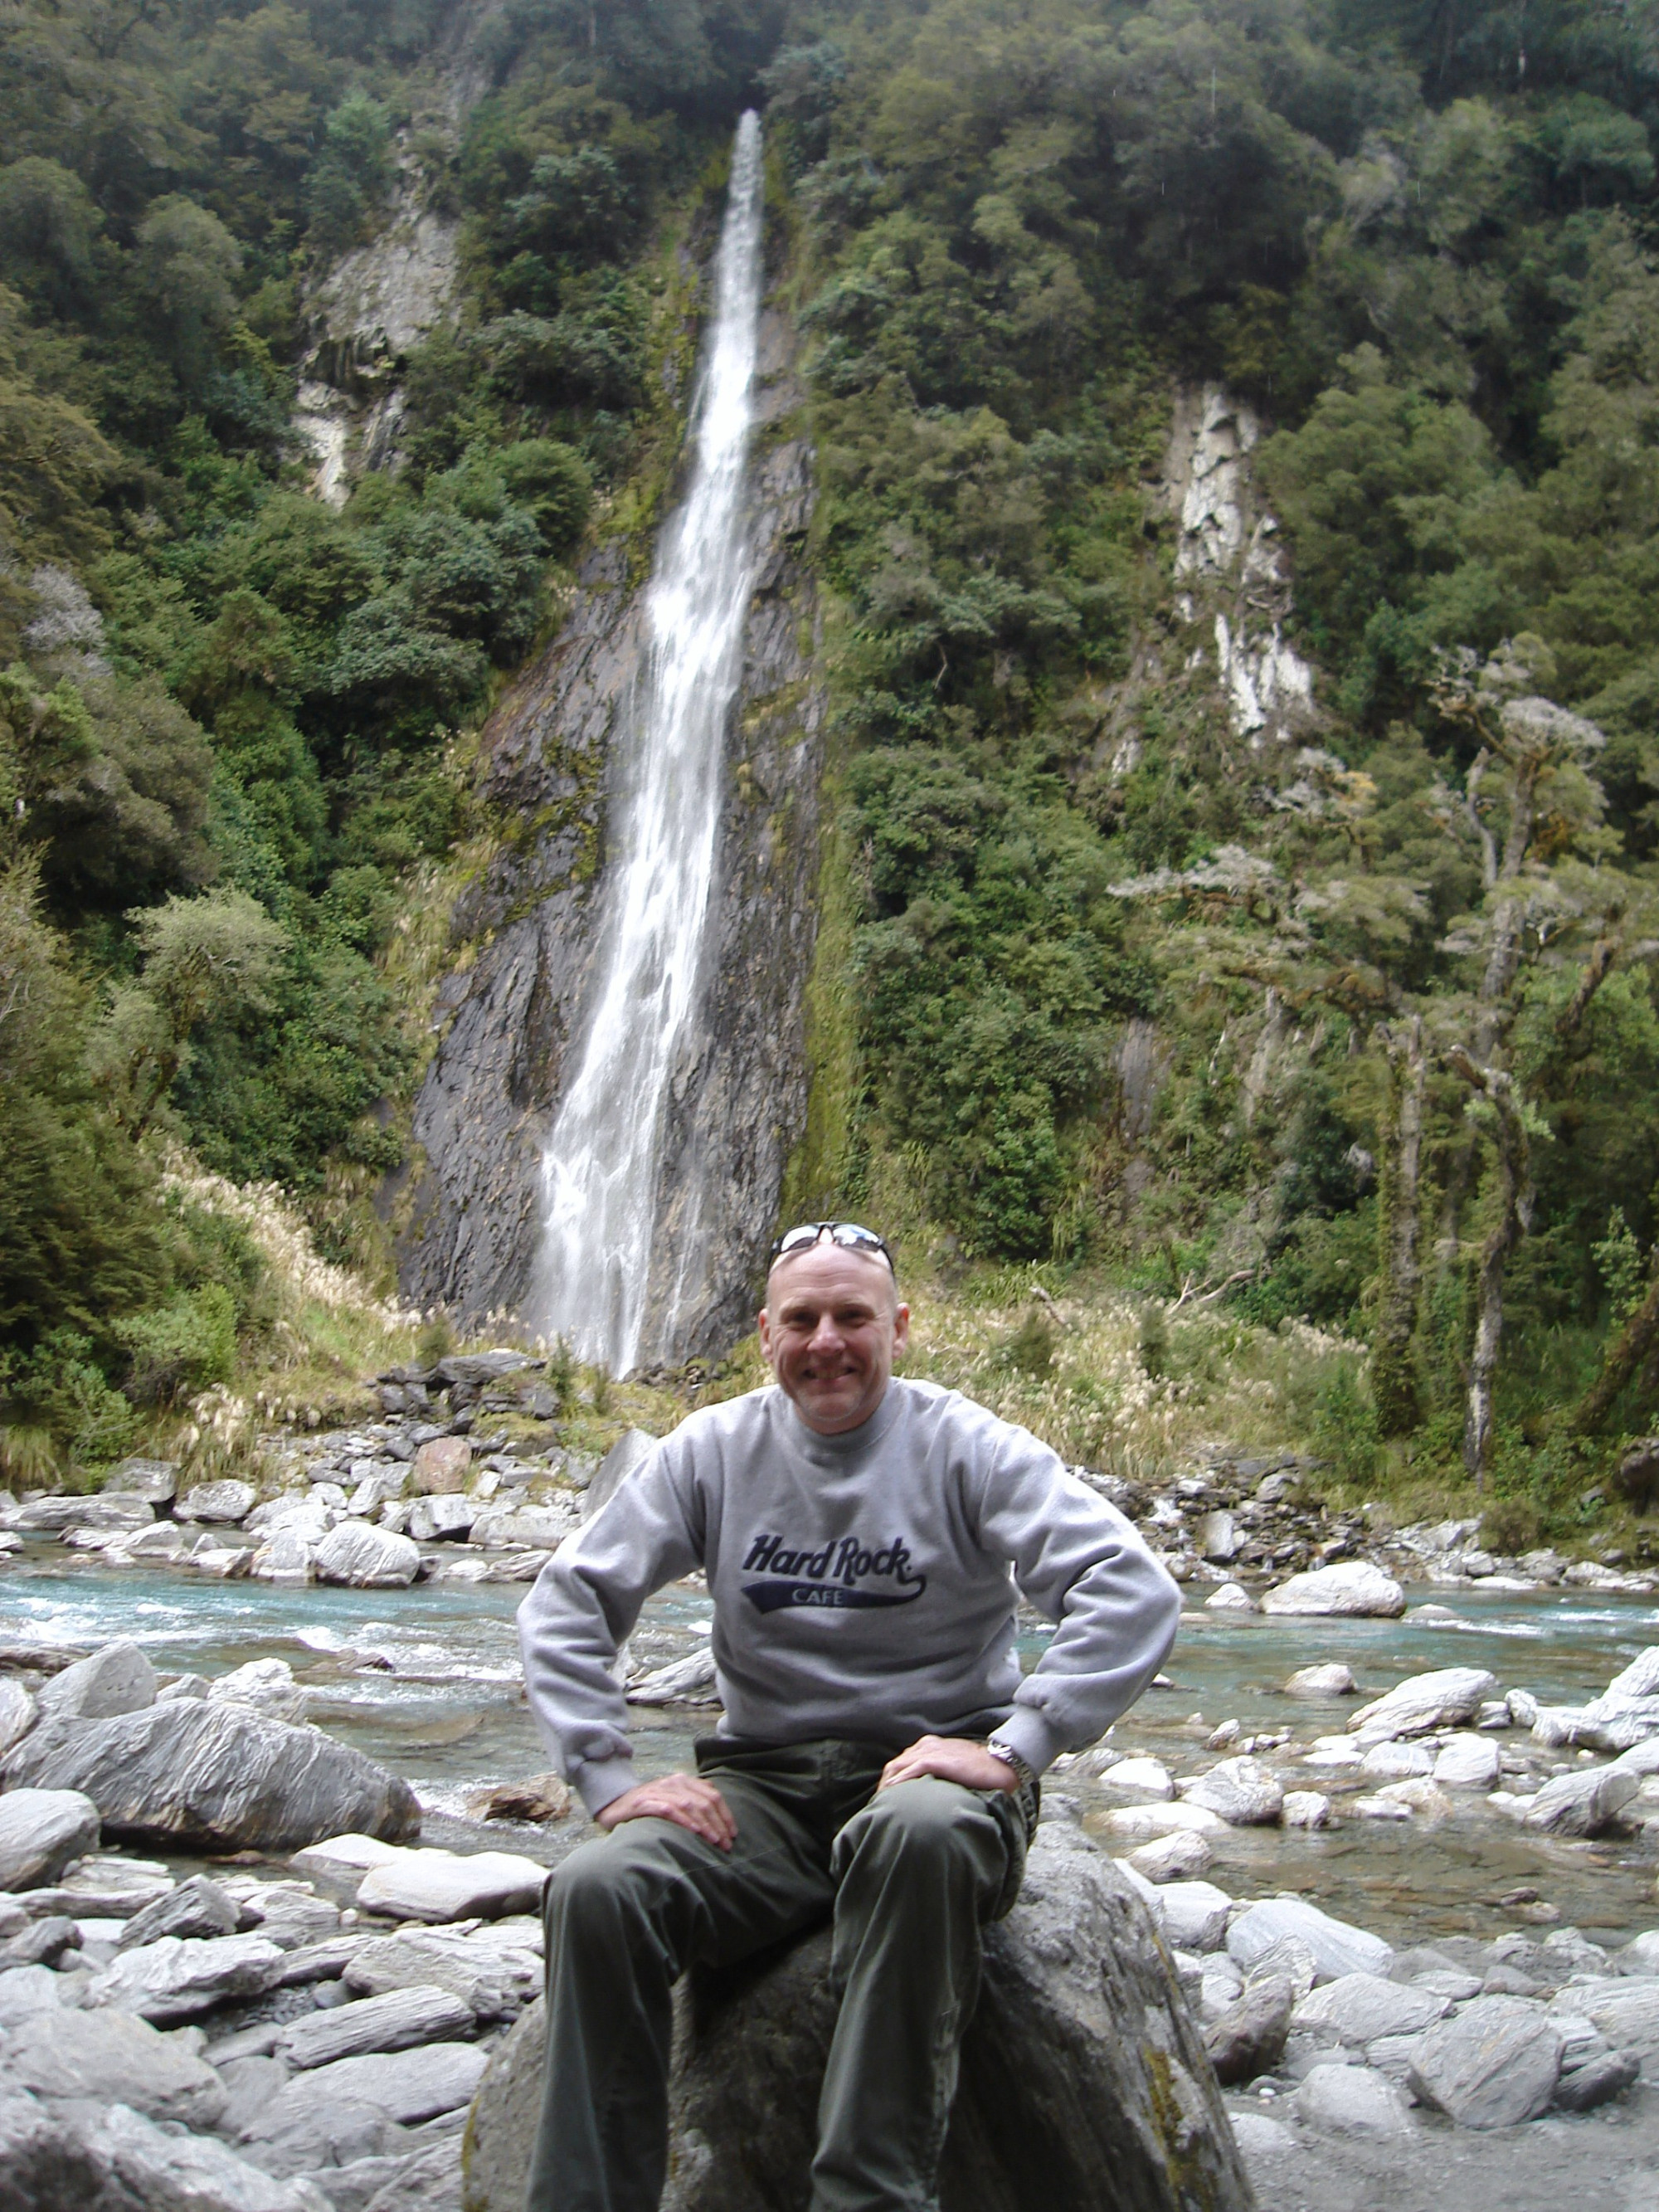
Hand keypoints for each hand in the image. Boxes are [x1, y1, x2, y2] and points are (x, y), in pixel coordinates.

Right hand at [593, 1772, 736, 1849]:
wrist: (614, 1806)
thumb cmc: (649, 1808)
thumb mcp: (674, 1801)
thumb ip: (694, 1804)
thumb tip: (720, 1823)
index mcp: (684, 1780)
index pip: (712, 1794)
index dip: (725, 1814)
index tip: (732, 1834)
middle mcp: (673, 1782)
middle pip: (704, 1801)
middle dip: (718, 1824)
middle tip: (725, 1844)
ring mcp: (658, 1791)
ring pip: (689, 1805)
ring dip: (705, 1825)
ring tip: (713, 1841)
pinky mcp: (644, 1802)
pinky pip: (668, 1810)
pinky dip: (683, 1821)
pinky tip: (693, 1832)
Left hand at [878, 1735, 1019, 1793]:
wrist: (1000, 1763)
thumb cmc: (981, 1769)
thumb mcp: (955, 1768)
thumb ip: (940, 1774)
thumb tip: (931, 1793)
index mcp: (929, 1745)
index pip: (902, 1763)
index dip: (891, 1781)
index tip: (887, 1799)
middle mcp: (926, 1745)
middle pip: (895, 1765)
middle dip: (884, 1784)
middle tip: (880, 1805)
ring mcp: (931, 1751)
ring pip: (898, 1767)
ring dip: (887, 1786)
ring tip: (882, 1804)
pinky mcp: (937, 1760)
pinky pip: (910, 1771)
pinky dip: (899, 1783)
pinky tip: (893, 1795)